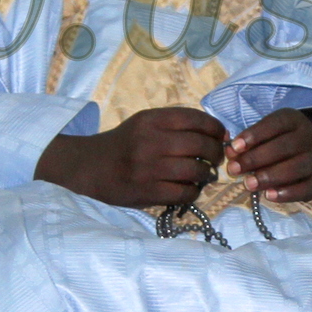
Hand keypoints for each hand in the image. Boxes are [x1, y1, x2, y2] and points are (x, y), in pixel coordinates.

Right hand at [35, 107, 227, 208]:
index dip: (216, 128)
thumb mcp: (145, 123)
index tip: (221, 136)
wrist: (90, 167)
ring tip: (203, 174)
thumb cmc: (125, 144)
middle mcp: (151, 141)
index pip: (196, 119)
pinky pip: (185, 193)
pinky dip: (194, 191)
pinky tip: (189, 188)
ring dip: (207, 174)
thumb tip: (218, 134)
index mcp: (152, 120)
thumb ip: (176, 124)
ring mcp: (149, 168)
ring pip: (197, 170)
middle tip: (216, 158)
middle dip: (216, 152)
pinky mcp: (147, 191)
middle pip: (201, 145)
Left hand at [228, 107, 311, 201]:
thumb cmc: (284, 139)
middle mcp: (308, 137)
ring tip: (249, 184)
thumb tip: (231, 153)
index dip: (255, 135)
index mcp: (294, 120)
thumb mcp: (270, 131)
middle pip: (284, 147)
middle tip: (234, 169)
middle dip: (256, 159)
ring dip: (270, 177)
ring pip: (295, 168)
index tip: (235, 147)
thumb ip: (250, 140)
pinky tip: (269, 195)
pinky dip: (288, 194)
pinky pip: (306, 188)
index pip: (276, 124)